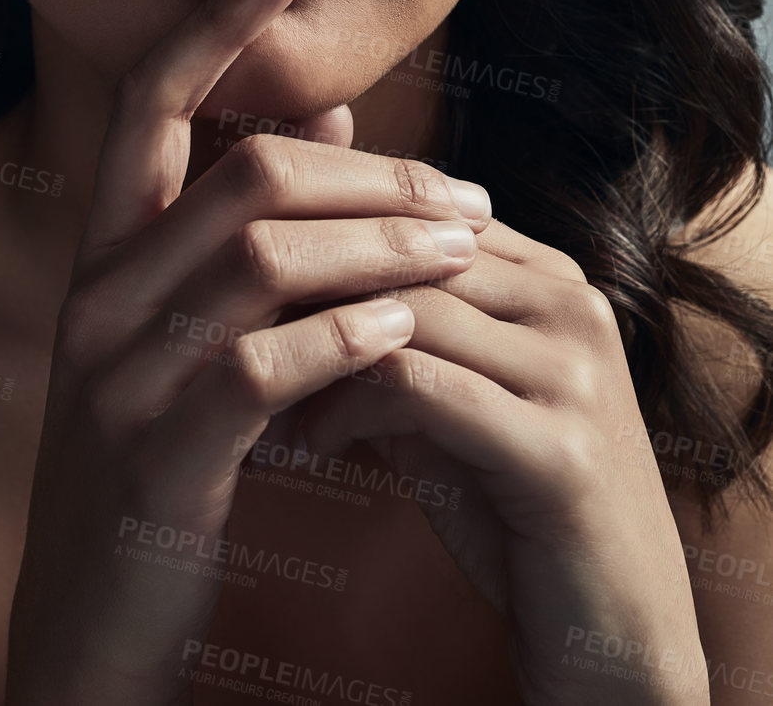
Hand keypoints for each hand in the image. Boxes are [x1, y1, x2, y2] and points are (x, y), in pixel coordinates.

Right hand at [3, 0, 494, 704]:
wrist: (87, 626)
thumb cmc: (160, 457)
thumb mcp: (192, 331)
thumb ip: (247, 222)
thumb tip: (328, 112)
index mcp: (104, 254)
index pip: (146, 105)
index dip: (212, 24)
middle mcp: (98, 297)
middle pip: (240, 178)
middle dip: (372, 174)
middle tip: (468, 196)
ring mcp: (118, 378)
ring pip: (262, 261)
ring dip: (382, 246)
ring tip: (466, 250)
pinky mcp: (157, 459)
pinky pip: (261, 370)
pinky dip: (345, 337)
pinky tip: (406, 328)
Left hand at [293, 219, 711, 705]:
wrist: (613, 631)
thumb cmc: (513, 507)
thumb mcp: (450, 397)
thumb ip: (393, 329)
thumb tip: (285, 274)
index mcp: (554, 278)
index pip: (417, 214)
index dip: (326, 240)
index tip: (247, 277)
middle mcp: (574, 307)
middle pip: (409, 252)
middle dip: (314, 288)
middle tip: (234, 326)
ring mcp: (576, 374)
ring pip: (408, 313)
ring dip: (319, 351)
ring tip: (262, 394)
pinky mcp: (561, 450)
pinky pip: (421, 390)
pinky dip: (346, 409)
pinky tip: (308, 442)